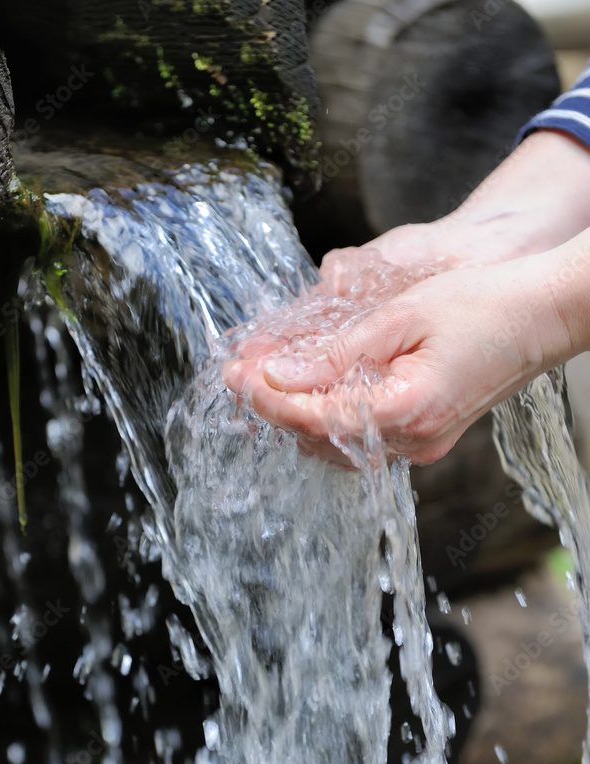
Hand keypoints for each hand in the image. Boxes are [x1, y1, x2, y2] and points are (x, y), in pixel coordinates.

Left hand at [223, 248, 577, 465]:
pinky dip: (328, 418)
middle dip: (274, 406)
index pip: (316, 419)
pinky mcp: (425, 437)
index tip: (235, 374)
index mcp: (408, 410)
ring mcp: (421, 444)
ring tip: (263, 380)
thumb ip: (336, 352)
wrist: (542, 316)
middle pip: (321, 439)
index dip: (268, 400)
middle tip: (240, 372)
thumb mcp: (401, 316)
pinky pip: (362, 439)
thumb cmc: (482, 304)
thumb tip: (278, 374)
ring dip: (297, 415)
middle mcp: (414, 440)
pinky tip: (308, 392)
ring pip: (338, 445)